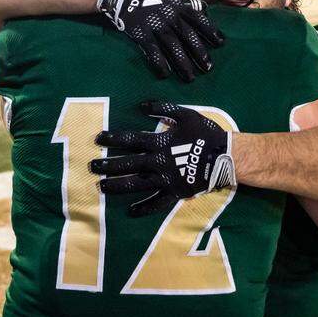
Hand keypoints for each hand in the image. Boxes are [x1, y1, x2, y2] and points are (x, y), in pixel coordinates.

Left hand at [90, 101, 235, 216]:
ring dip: (117, 185)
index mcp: (160, 142)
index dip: (113, 138)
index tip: (97, 138)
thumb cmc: (204, 133)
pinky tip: (130, 211)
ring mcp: (166, 179)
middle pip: (128, 164)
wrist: (225, 155)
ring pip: (136, 184)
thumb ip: (163, 108)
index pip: (130, 140)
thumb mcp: (186, 114)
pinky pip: (156, 203)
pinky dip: (143, 208)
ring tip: (101, 187)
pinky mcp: (175, 192)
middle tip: (91, 166)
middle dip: (108, 165)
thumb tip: (141, 105)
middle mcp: (159, 162)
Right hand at [96, 0, 223, 81]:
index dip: (210, 31)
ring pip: (173, 45)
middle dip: (199, 52)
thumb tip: (205, 10)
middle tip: (208, 68)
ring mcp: (156, 25)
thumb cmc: (151, 0)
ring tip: (190, 78)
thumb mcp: (170, 0)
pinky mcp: (142, 34)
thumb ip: (186, 8)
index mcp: (178, 8)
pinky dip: (159, 63)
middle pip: (188, 35)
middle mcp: (170, 16)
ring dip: (182, 62)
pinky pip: (153, 50)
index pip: (198, 19)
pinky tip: (165, 75)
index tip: (221, 43)